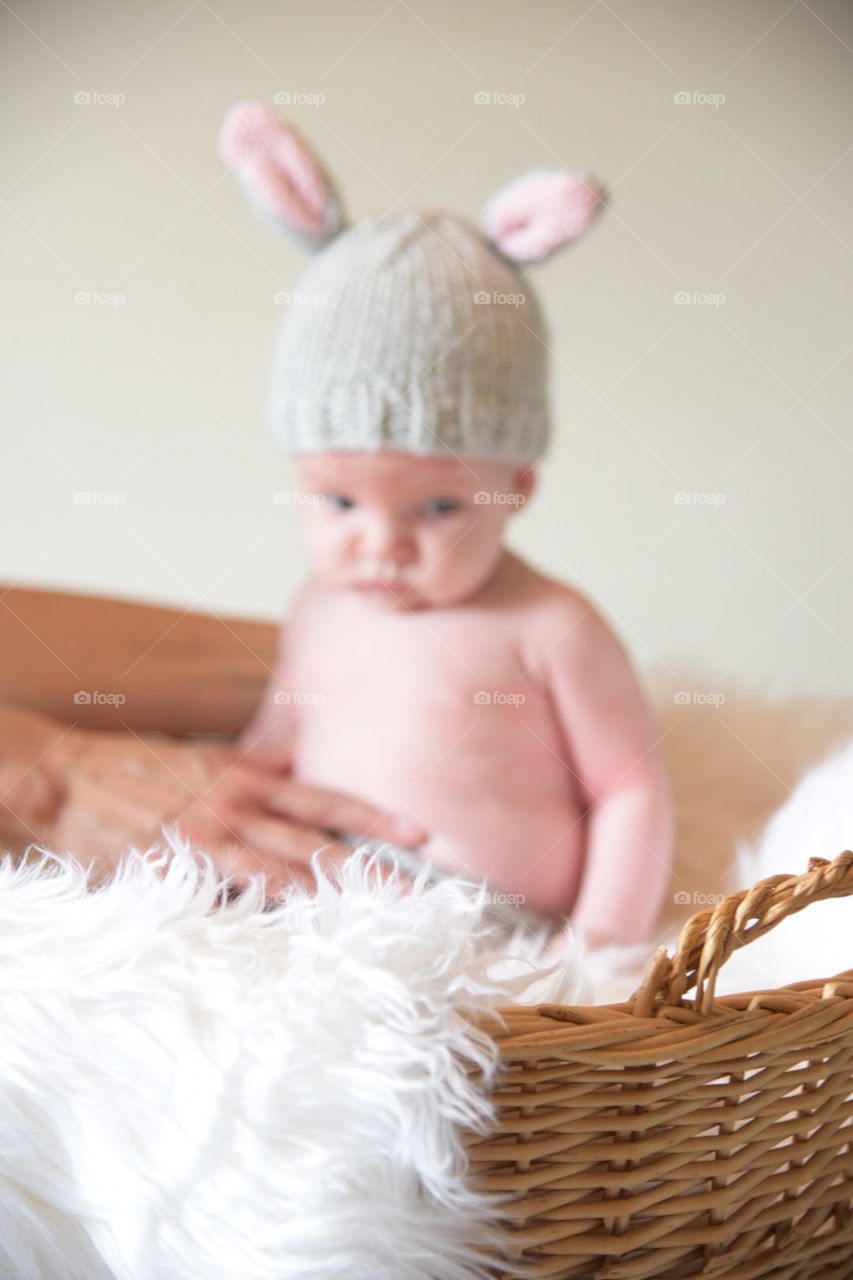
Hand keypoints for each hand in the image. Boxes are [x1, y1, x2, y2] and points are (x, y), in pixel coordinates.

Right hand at [37, 719, 426, 894]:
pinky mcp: (174, 868)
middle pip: (313, 840)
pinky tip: (290, 933)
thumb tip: (300, 755)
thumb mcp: (208, 755)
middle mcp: (235, 805)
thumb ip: (259, 760)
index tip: (417, 831)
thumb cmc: (143, 769)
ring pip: (276, 871)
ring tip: (366, 918)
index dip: (372, 816)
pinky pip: (222, 896)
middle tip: (411, 891)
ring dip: (324, 896)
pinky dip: (257, 913)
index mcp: (248, 778)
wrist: (72, 779)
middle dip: (365, 867)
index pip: (323, 798)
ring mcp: (205, 839)